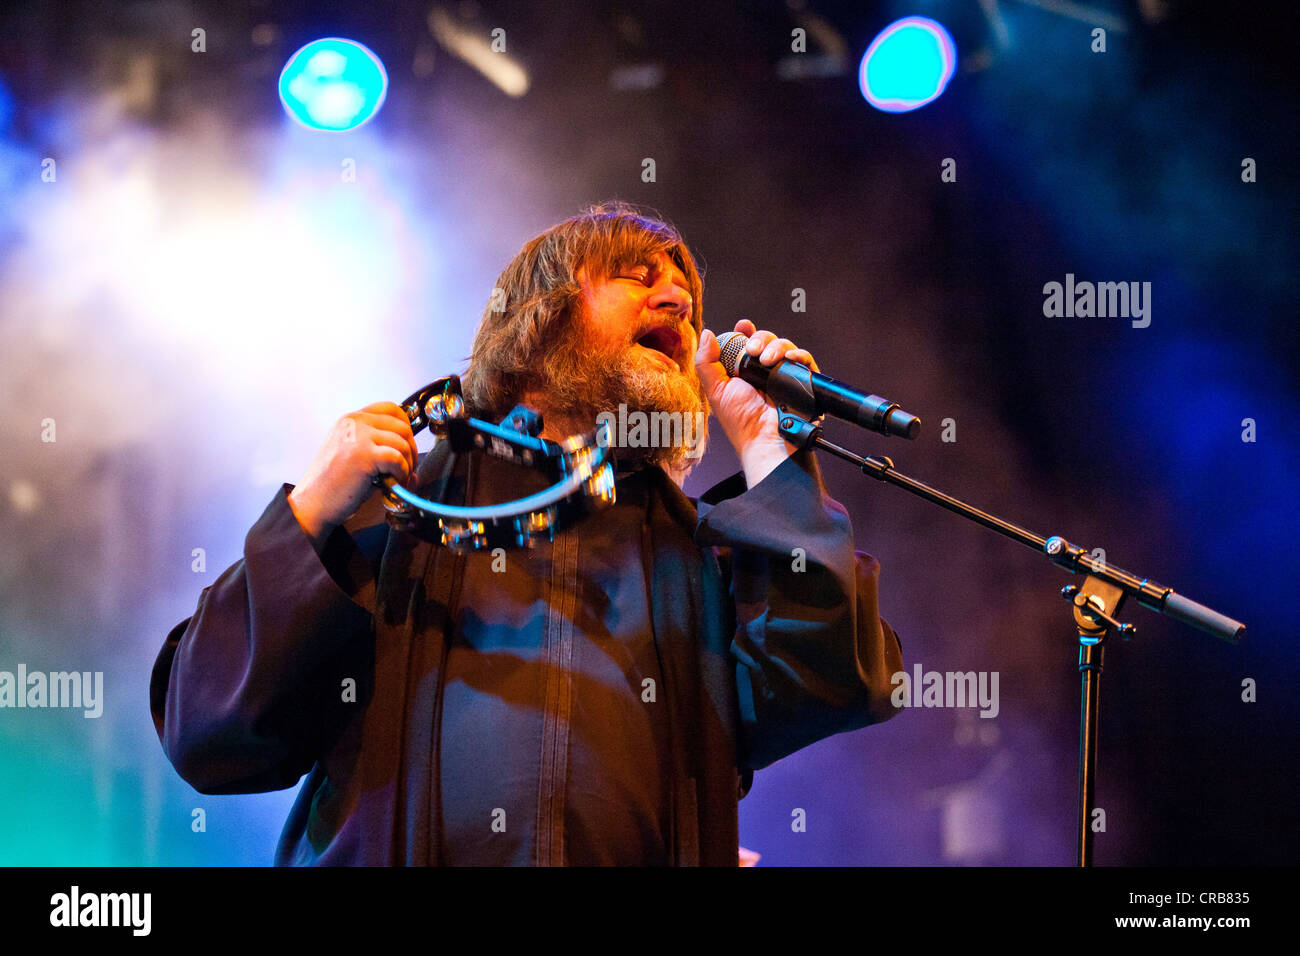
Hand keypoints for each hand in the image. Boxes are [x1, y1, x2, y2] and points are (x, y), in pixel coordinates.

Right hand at [287, 402, 418, 546]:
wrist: (313, 503)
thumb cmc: (334, 484)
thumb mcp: (354, 453)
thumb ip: (377, 444)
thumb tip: (411, 454)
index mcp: (351, 419)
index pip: (390, 408)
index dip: (405, 426)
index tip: (406, 447)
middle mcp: (354, 422)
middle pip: (401, 425)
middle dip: (411, 449)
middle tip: (407, 469)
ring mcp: (358, 437)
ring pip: (402, 443)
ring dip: (407, 465)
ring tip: (399, 479)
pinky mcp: (363, 455)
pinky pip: (397, 459)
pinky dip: (402, 473)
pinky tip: (393, 483)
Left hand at [694, 319, 819, 486]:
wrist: (765, 439)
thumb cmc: (741, 421)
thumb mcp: (716, 390)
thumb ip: (707, 362)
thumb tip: (708, 335)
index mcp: (744, 372)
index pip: (747, 343)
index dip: (746, 332)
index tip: (743, 326)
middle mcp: (765, 373)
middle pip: (767, 341)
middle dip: (760, 338)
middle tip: (752, 350)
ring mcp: (784, 377)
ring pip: (785, 347)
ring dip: (776, 347)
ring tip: (767, 360)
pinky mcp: (803, 383)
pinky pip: (805, 361)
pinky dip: (798, 354)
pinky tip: (789, 358)